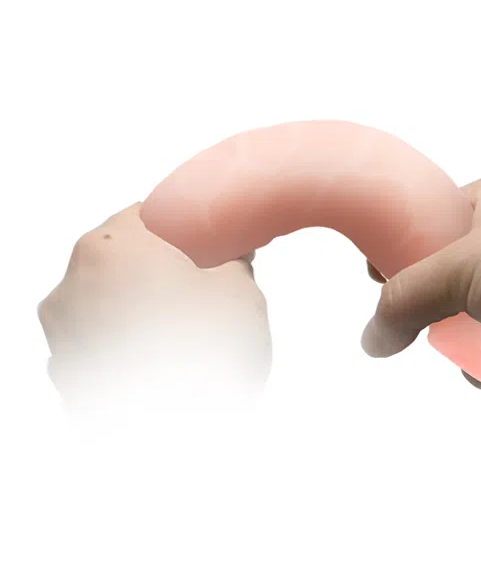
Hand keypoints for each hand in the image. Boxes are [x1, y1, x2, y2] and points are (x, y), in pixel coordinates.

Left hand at [38, 202, 271, 412]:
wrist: (177, 444)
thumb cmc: (206, 359)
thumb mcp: (239, 290)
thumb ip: (232, 257)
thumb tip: (233, 250)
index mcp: (112, 247)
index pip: (151, 213)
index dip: (188, 226)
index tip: (208, 242)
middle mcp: (74, 284)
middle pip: (127, 257)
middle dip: (166, 268)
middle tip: (206, 287)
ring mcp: (64, 332)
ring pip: (111, 299)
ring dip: (145, 304)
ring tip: (188, 329)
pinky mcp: (66, 372)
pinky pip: (101, 339)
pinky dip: (129, 340)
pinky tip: (165, 356)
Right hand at [363, 171, 480, 387]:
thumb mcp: (462, 268)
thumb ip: (406, 301)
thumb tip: (370, 340)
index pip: (426, 222)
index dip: (397, 248)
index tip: (372, 272)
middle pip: (444, 279)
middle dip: (427, 307)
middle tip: (410, 323)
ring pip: (470, 322)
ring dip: (460, 342)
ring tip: (461, 347)